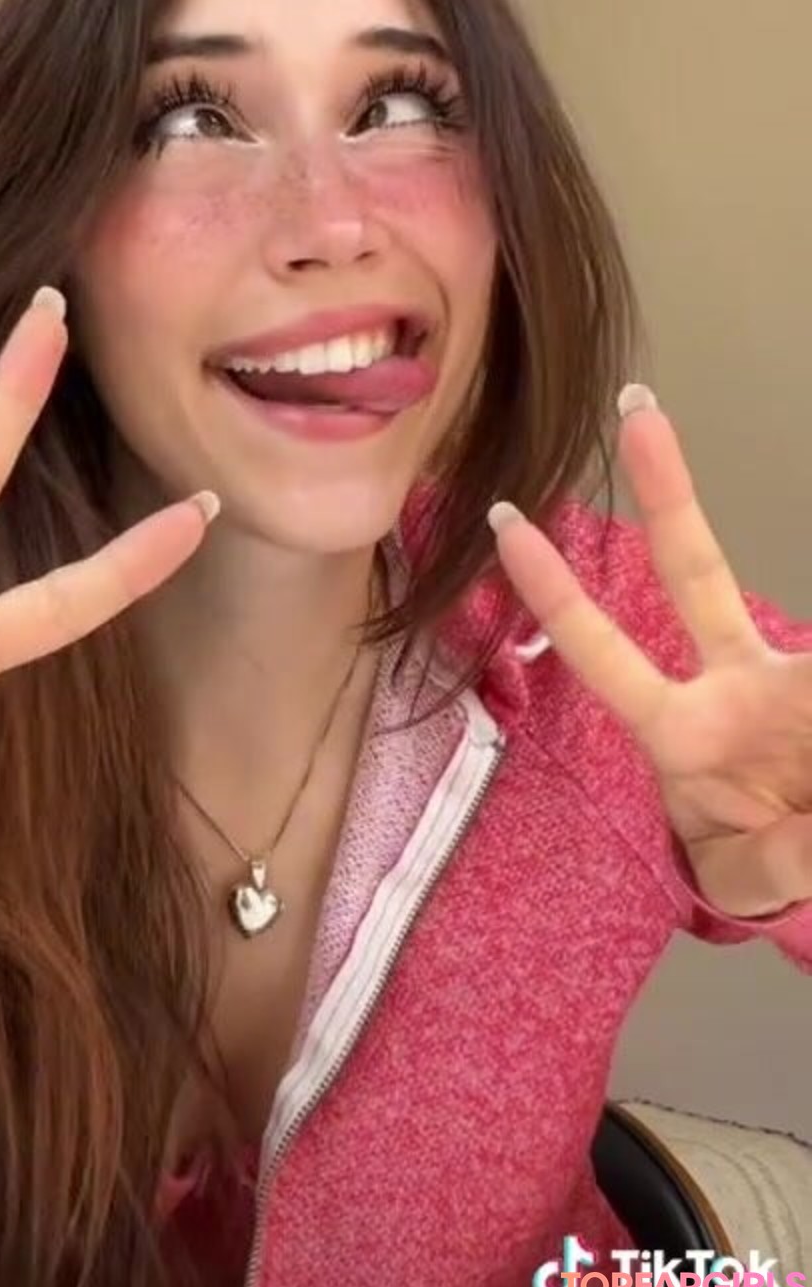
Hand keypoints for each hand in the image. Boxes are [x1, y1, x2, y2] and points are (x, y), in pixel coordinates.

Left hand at [487, 387, 811, 917]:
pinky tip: (804, 767)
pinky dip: (811, 680)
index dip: (555, 595)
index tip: (505, 524)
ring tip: (790, 774)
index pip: (605, 653)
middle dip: (667, 489)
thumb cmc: (768, 865)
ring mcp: (787, 679)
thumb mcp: (751, 880)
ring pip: (793, 636)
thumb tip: (805, 841)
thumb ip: (771, 867)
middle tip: (635, 406)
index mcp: (682, 733)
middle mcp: (731, 686)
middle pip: (692, 571)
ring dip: (797, 680)